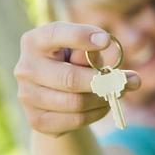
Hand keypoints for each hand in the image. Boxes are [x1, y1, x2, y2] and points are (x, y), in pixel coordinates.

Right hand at [14, 22, 140, 136]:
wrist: (52, 93)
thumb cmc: (71, 63)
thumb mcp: (80, 51)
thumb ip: (96, 55)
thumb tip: (129, 78)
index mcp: (36, 41)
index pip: (57, 34)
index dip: (82, 36)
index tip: (106, 41)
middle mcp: (26, 67)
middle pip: (70, 78)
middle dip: (103, 81)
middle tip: (126, 81)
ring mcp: (27, 96)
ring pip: (76, 102)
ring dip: (103, 98)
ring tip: (117, 92)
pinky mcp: (37, 120)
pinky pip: (75, 120)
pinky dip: (96, 113)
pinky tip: (103, 105)